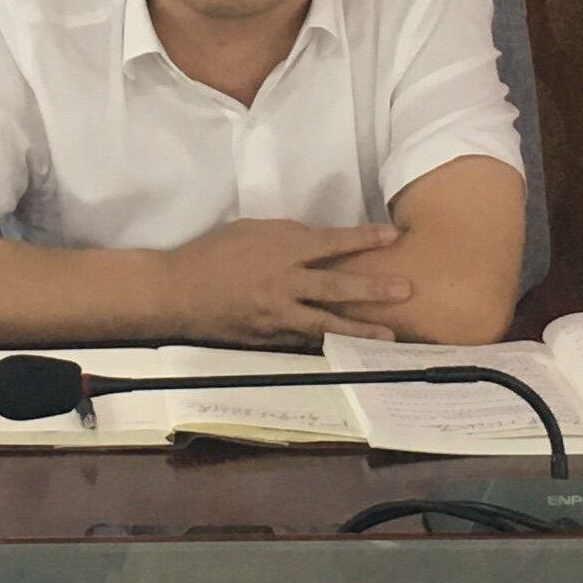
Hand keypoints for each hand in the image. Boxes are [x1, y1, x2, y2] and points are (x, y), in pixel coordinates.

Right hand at [160, 220, 410, 347]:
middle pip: (337, 286)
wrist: (177, 291)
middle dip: (374, 289)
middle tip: (405, 290)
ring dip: (360, 330)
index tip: (393, 236)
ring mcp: (278, 315)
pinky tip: (348, 351)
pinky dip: (326, 344)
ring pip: (326, 323)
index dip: (364, 239)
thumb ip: (287, 236)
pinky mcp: (269, 338)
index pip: (332, 242)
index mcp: (281, 250)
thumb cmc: (212, 253)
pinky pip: (303, 341)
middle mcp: (284, 283)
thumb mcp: (251, 231)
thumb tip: (315, 242)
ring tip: (388, 338)